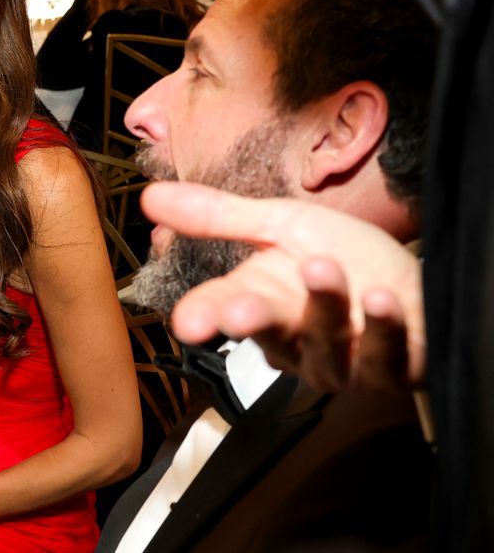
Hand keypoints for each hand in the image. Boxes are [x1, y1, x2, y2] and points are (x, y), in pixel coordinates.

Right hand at [141, 182, 424, 391]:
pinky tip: (382, 299)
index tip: (187, 322)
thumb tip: (149, 195)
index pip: (221, 308)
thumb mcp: (280, 225)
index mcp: (259, 301)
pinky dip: (383, 328)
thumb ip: (218, 217)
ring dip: (323, 307)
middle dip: (251, 320)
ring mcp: (341, 361)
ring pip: (324, 344)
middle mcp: (293, 340)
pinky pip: (384, 358)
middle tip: (240, 310)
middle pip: (267, 332)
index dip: (204, 315)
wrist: (416, 283)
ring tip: (323, 268)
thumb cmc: (345, 258)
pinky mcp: (391, 370)